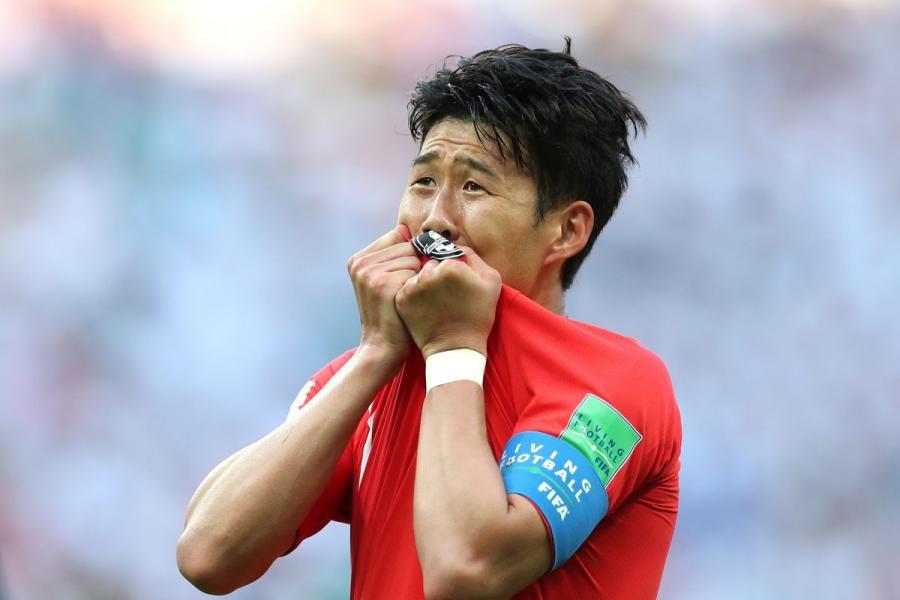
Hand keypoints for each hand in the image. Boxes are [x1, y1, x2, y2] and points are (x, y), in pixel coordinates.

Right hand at [348, 225, 421, 366]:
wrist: (383, 347)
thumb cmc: (391, 313)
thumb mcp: (383, 280)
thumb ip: (392, 254)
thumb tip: (406, 229)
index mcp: (358, 259)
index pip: (398, 236)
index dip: (408, 257)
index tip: (400, 279)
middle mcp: (360, 263)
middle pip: (407, 246)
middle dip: (414, 267)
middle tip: (402, 291)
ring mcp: (370, 273)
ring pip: (413, 258)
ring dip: (417, 278)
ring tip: (404, 297)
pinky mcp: (383, 284)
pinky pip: (416, 271)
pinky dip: (418, 287)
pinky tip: (407, 302)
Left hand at [395, 247, 500, 358]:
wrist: (456, 347)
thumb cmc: (478, 315)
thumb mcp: (490, 280)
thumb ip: (473, 255)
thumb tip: (455, 245)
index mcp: (450, 265)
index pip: (446, 254)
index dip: (452, 268)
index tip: (457, 285)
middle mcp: (427, 273)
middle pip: (429, 264)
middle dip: (436, 274)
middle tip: (446, 295)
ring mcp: (412, 287)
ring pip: (417, 276)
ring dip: (424, 284)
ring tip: (436, 303)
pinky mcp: (401, 300)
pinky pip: (407, 288)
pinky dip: (414, 296)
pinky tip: (426, 308)